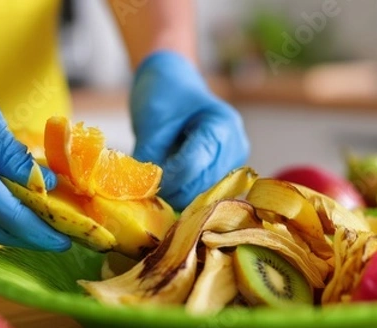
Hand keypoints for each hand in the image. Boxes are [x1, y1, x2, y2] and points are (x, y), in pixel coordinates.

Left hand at [130, 51, 249, 210]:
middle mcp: (236, 146)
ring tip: (156, 180)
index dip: (169, 176)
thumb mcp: (151, 122)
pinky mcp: (226, 173)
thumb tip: (141, 191)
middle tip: (146, 185)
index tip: (147, 180)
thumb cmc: (164, 95)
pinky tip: (168, 181)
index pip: (196, 163)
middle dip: (173, 188)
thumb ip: (149, 158)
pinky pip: (203, 193)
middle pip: (203, 184)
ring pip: (203, 194)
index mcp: (222, 125)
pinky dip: (183, 192)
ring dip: (177, 193)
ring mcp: (234, 162)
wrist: (174, 83)